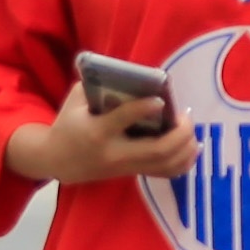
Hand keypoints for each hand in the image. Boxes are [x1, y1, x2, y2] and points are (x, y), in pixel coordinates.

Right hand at [9, 76, 191, 187]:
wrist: (57, 160)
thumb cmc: (69, 125)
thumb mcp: (75, 102)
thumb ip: (99, 87)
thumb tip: (131, 75)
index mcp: (97, 131)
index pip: (123, 120)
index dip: (144, 108)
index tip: (161, 100)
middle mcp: (115, 153)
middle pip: (158, 149)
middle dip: (181, 132)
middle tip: (185, 115)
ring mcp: (126, 167)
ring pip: (167, 164)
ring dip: (187, 147)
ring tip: (190, 129)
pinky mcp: (133, 173)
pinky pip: (167, 173)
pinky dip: (185, 162)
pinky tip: (192, 147)